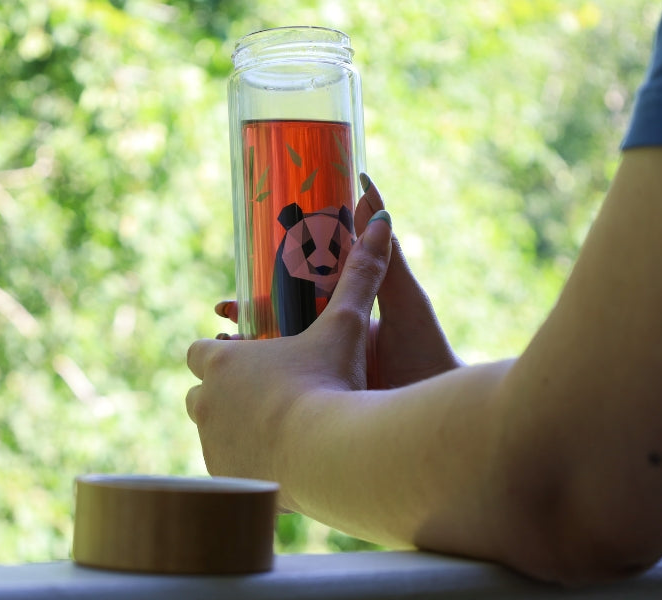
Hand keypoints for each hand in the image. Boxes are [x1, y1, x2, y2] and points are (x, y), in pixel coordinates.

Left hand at [186, 213, 392, 495]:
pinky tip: (279, 466)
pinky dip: (247, 467)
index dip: (221, 356)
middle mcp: (204, 400)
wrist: (331, 456)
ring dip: (235, 432)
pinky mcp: (223, 478)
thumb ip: (360, 276)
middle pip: (200, 393)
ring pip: (211, 434)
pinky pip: (226, 471)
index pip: (200, 352)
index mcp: (221, 360)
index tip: (246, 360)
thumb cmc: (333, 383)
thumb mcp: (347, 327)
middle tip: (268, 399)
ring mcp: (209, 442)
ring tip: (278, 436)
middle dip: (225, 395)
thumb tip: (381, 219)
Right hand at [214, 174, 461, 388]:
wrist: (439, 413)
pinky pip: (280, 387)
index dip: (270, 284)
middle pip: (279, 324)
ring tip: (225, 342)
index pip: (301, 292)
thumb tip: (369, 192)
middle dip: (247, 318)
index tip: (243, 273)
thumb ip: (383, 257)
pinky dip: (256, 381)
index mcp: (347, 317)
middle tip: (222, 311)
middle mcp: (332, 345)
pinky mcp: (319, 402)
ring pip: (274, 356)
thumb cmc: (426, 355)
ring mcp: (324, 374)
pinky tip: (237, 380)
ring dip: (246, 349)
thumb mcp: (404, 301)